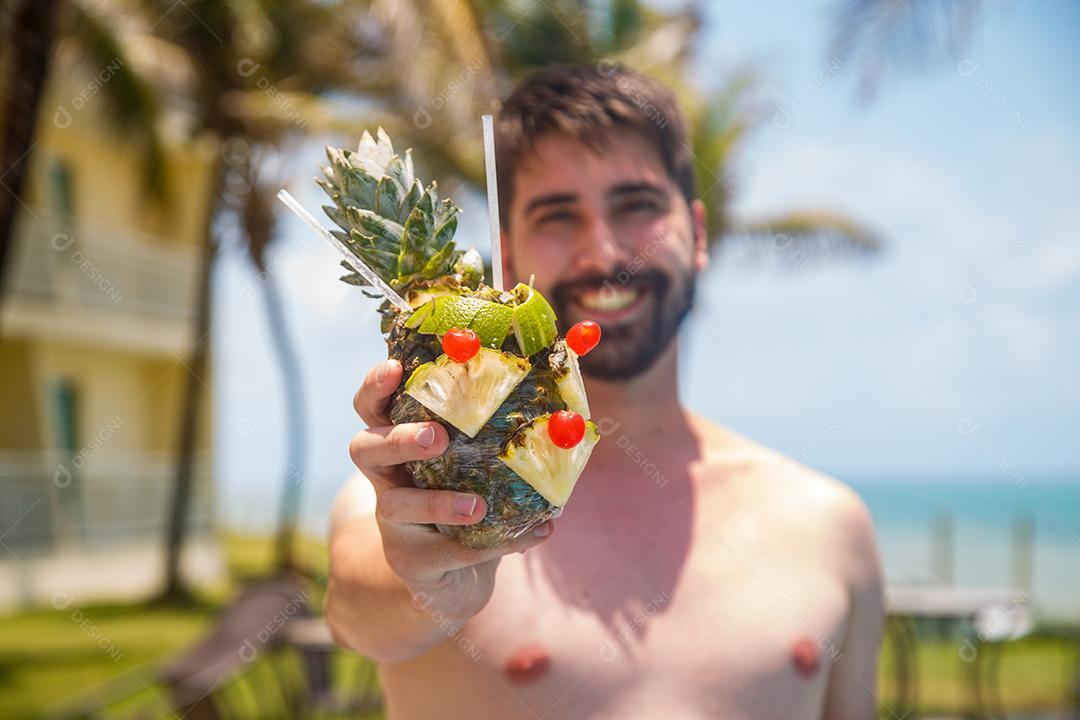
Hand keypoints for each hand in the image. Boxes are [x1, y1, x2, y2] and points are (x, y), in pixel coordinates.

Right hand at [348, 358, 553, 621]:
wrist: (453, 578)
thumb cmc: (470, 499)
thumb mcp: (478, 462)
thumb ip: (501, 435)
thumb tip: (565, 411)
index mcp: (400, 442)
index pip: (372, 406)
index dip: (376, 387)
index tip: (395, 368)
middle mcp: (387, 478)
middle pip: (365, 448)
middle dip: (398, 439)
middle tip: (436, 437)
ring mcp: (393, 523)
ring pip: (395, 507)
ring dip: (437, 504)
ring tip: (477, 507)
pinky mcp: (412, 562)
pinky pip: (448, 551)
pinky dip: (497, 544)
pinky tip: (536, 532)